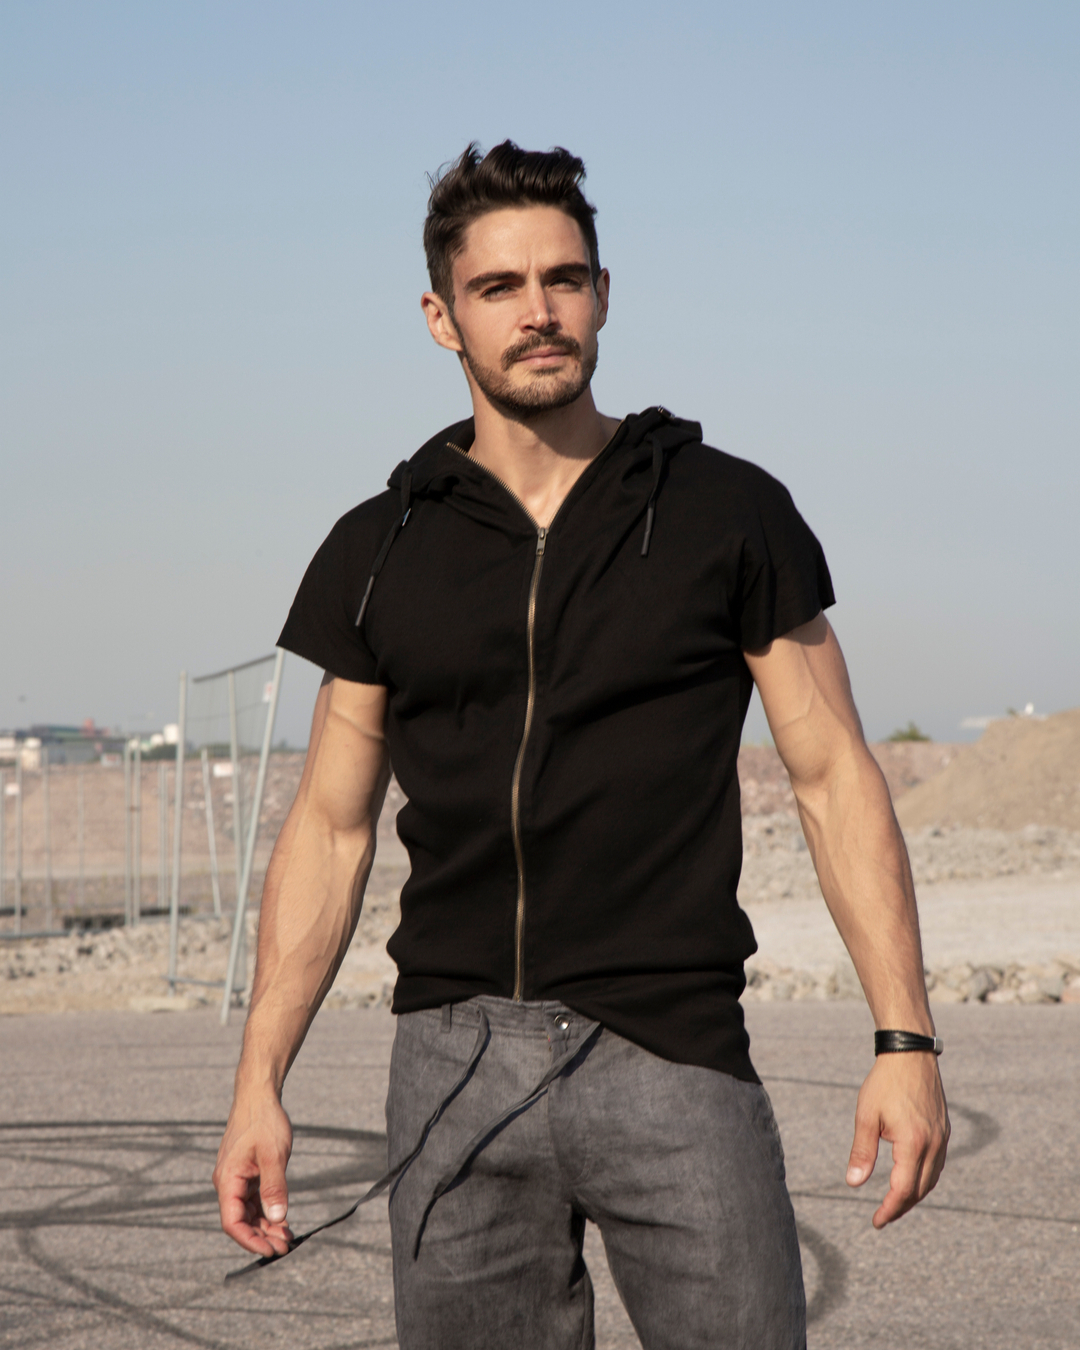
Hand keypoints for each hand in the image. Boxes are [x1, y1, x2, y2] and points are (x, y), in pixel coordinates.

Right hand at [213, 1091, 294, 1256]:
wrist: (259, 1095)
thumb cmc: (264, 1120)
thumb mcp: (273, 1155)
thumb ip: (274, 1188)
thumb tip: (278, 1218)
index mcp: (227, 1180)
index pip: (232, 1222)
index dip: (249, 1240)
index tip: (270, 1251)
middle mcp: (228, 1182)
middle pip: (241, 1221)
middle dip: (262, 1237)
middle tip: (285, 1247)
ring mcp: (237, 1179)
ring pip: (248, 1213)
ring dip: (266, 1227)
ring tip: (287, 1238)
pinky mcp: (246, 1174)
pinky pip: (254, 1200)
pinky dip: (267, 1212)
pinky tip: (282, 1220)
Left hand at [846, 1051, 948, 1227]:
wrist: (910, 1054)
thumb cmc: (884, 1082)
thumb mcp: (866, 1116)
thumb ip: (861, 1152)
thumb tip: (853, 1184)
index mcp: (913, 1143)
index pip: (903, 1190)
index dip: (889, 1209)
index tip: (876, 1221)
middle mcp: (934, 1145)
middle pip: (920, 1190)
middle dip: (901, 1206)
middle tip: (882, 1216)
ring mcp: (943, 1138)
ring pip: (932, 1180)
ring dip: (914, 1194)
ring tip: (894, 1202)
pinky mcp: (945, 1131)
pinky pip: (937, 1165)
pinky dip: (924, 1178)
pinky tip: (910, 1177)